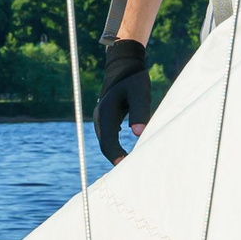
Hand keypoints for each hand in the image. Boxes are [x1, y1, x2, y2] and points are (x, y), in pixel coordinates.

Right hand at [96, 38, 154, 164]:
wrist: (123, 67)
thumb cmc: (134, 80)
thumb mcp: (140, 92)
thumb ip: (139, 112)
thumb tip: (138, 133)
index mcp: (106, 112)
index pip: (108, 140)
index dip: (115, 154)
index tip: (125, 166)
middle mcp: (100, 118)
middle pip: (105, 144)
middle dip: (116, 159)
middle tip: (131, 172)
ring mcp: (102, 120)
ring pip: (106, 142)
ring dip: (116, 154)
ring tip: (131, 166)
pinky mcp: (107, 121)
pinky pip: (109, 139)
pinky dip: (116, 148)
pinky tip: (128, 155)